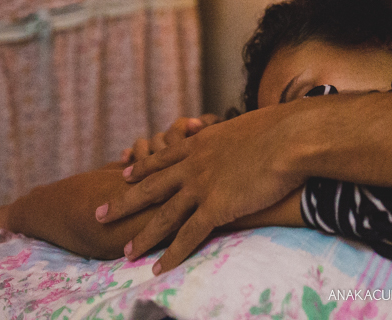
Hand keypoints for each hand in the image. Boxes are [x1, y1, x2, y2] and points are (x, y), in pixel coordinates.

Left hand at [96, 106, 304, 273]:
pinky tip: (158, 268)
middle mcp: (194, 164)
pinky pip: (188, 236)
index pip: (164, 156)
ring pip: (163, 216)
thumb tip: (252, 135)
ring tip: (125, 254)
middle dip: (124, 201)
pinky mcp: (216, 207)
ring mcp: (202, 186)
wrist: (291, 138)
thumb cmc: (284, 128)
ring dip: (143, 236)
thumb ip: (240, 134)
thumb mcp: (251, 124)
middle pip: (151, 186)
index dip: (143, 166)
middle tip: (101, 213)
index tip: (125, 172)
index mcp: (202, 142)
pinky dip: (171, 254)